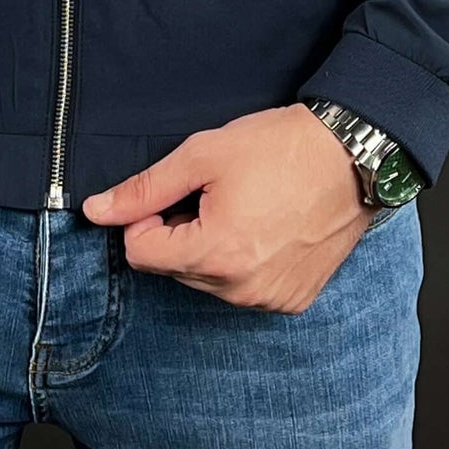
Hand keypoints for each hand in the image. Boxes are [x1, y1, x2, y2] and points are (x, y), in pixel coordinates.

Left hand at [80, 104, 371, 313]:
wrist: (352, 155)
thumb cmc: (278, 148)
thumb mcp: (201, 155)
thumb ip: (144, 189)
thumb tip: (96, 212)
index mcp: (215, 254)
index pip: (140, 254)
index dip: (147, 218)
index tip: (177, 193)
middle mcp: (241, 290)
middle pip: (173, 269)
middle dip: (180, 233)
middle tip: (215, 195)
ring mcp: (270, 300)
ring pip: (207, 281)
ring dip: (211, 249)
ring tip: (245, 208)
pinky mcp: (293, 300)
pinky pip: (244, 289)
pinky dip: (245, 262)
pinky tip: (266, 228)